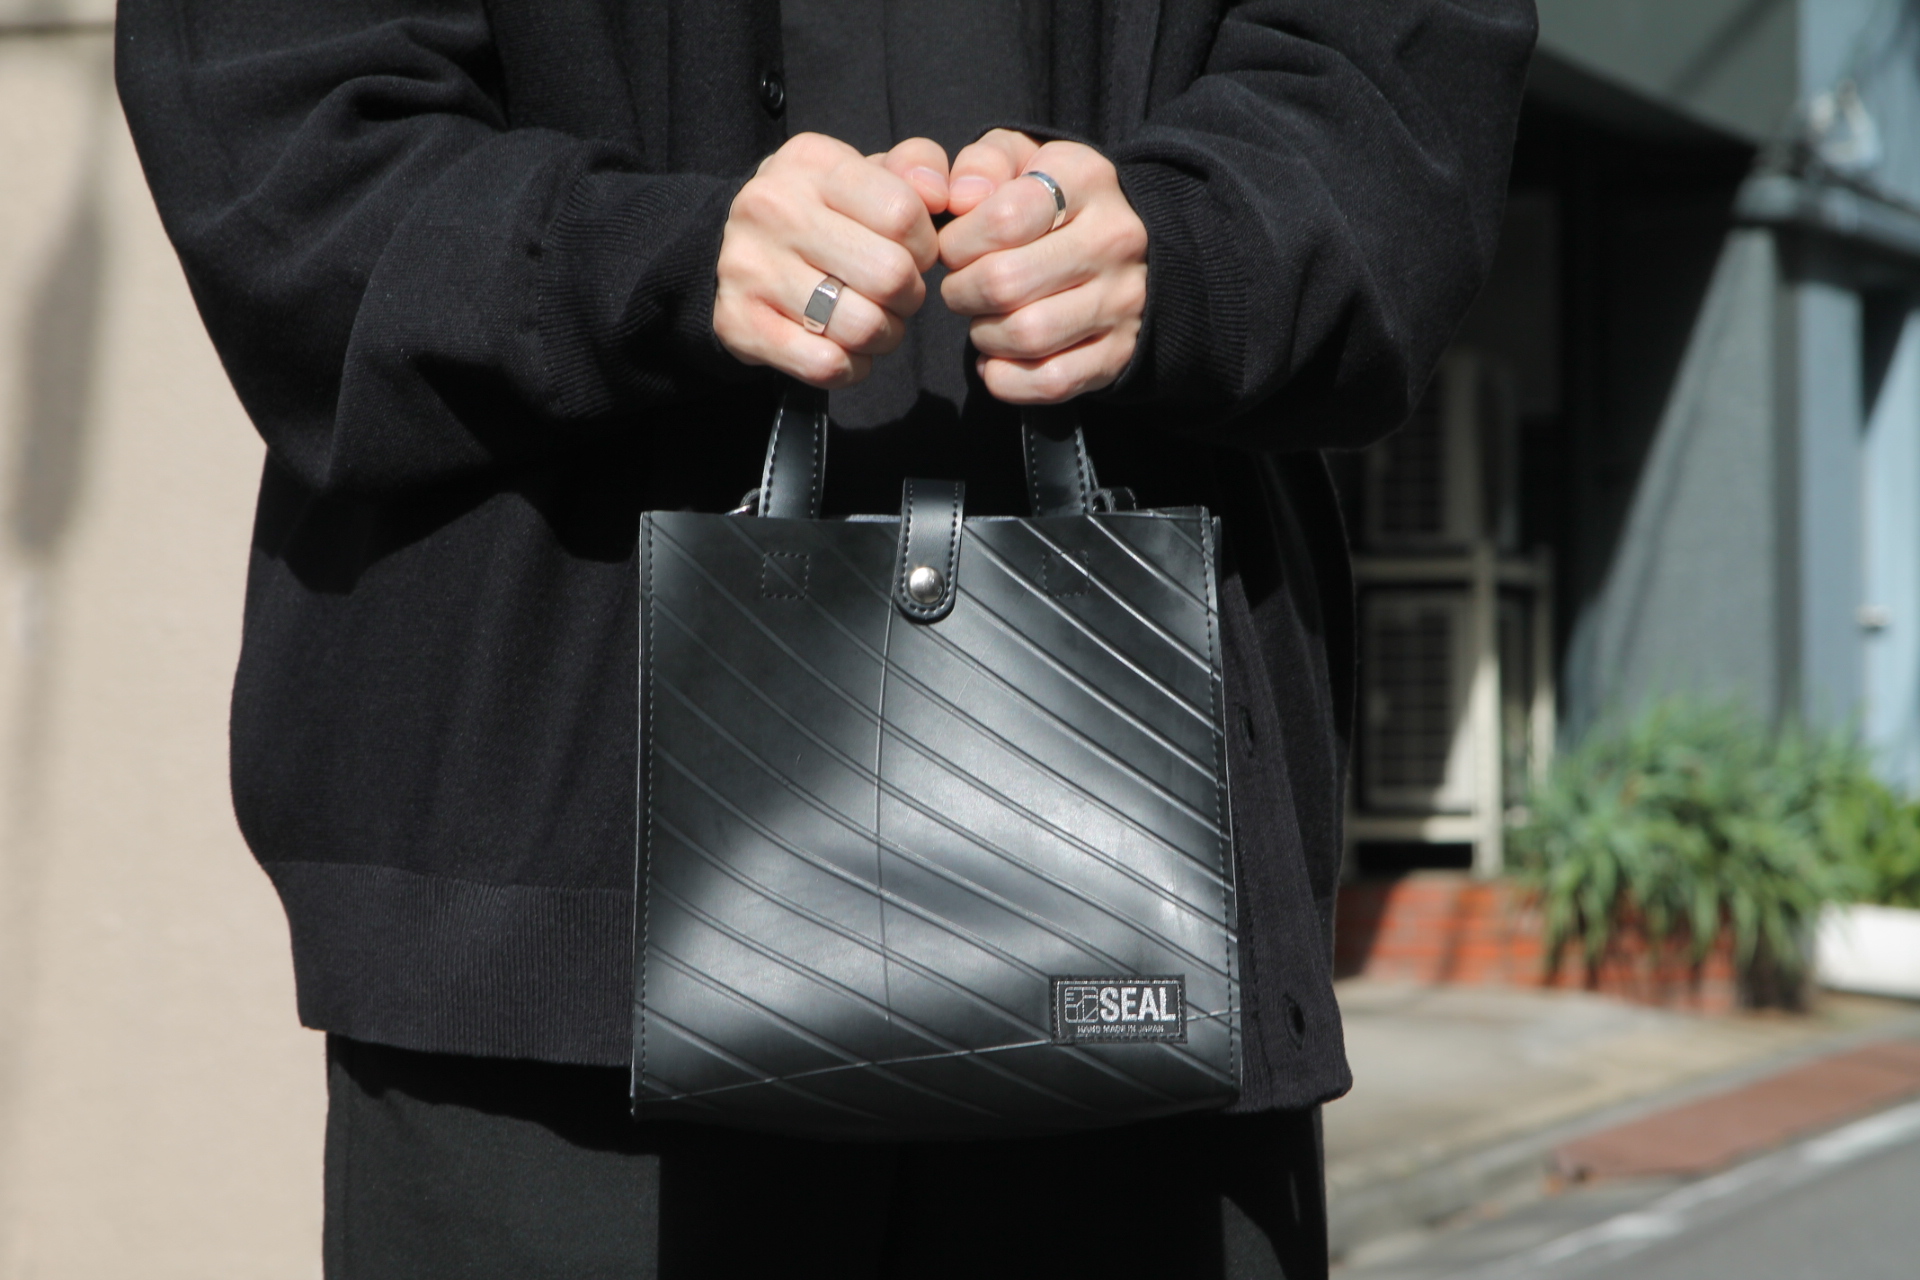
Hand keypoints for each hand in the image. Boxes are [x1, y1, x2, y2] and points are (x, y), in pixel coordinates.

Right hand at [713, 134, 948, 387]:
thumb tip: (939, 194)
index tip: (912, 253)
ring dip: (884, 336)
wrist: (730, 244)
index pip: (903, 214)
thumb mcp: (867, 172)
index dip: (925, 245)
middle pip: (890, 276)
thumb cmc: (823, 211)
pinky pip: (826, 364)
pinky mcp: (739, 323)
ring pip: (862, 327)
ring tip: (874, 321)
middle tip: (897, 295)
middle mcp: (773, 209)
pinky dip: (851, 367)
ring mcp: (750, 268)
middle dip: (910, 296)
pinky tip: (846, 349)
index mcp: (812, 163)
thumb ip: (917, 164)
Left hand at [939, 131, 1147, 403]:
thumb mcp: (1021, 160)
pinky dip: (1007, 379)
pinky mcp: (1121, 352)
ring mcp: (1123, 301)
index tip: (955, 248)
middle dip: (961, 292)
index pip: (1002, 219)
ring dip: (983, 335)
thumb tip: (959, 197)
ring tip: (982, 319)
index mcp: (1087, 180)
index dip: (958, 242)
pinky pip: (1052, 381)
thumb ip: (982, 163)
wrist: (1131, 245)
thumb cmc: (1054, 200)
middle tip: (961, 288)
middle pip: (1006, 283)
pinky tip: (998, 358)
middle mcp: (1114, 240)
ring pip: (1027, 335)